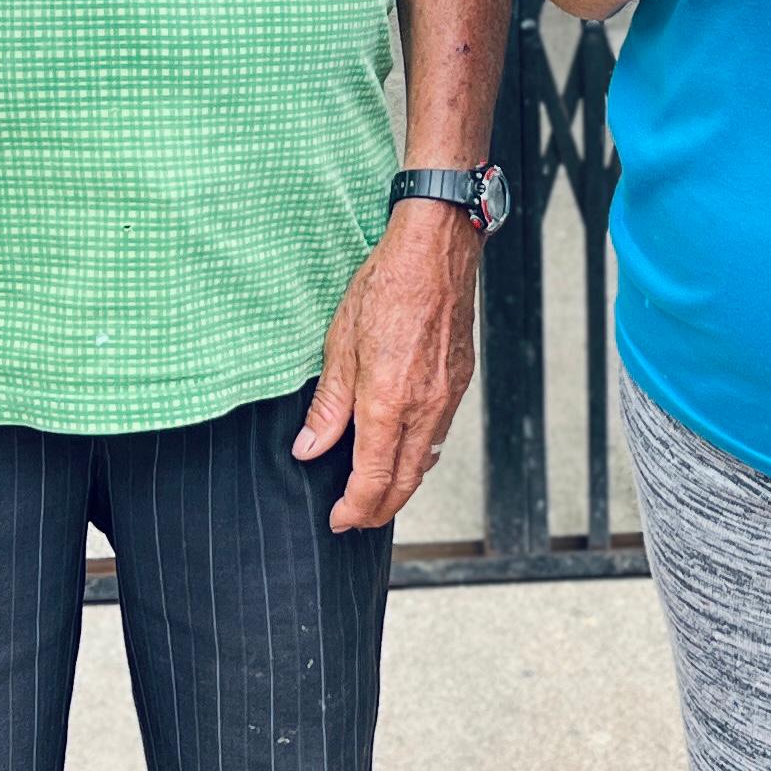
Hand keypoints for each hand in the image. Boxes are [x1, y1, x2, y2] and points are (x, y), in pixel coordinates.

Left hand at [296, 201, 483, 530]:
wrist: (436, 250)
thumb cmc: (387, 286)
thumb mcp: (340, 343)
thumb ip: (328, 405)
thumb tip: (309, 448)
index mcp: (388, 401)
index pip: (372, 480)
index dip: (353, 509)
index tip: (338, 519)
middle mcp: (424, 407)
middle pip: (404, 484)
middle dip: (377, 510)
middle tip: (354, 517)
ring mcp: (447, 397)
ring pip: (425, 462)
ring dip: (400, 486)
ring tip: (374, 490)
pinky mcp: (460, 383)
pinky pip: (439, 435)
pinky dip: (419, 455)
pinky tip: (403, 449)